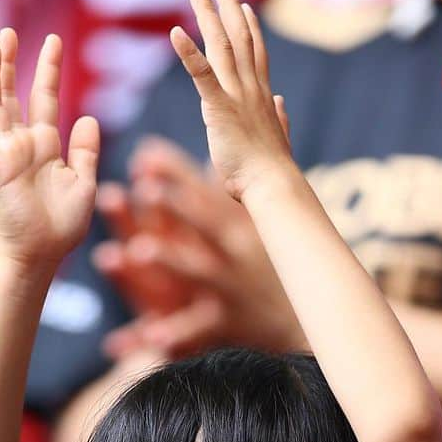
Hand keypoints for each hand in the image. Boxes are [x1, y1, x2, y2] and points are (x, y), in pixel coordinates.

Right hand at [0, 29, 99, 264]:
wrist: (42, 254)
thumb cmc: (62, 226)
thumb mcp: (85, 184)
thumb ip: (86, 151)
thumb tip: (89, 118)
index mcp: (45, 145)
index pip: (45, 97)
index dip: (48, 69)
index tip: (54, 40)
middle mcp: (22, 144)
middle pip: (13, 94)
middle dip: (11, 63)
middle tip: (9, 32)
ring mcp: (4, 154)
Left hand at [95, 139, 303, 357]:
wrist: (303, 324)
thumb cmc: (281, 261)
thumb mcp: (280, 210)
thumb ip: (269, 162)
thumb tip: (277, 102)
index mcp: (242, 224)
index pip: (206, 191)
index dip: (177, 172)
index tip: (145, 154)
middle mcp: (237, 251)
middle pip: (203, 223)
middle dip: (175, 205)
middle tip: (144, 188)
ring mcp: (232, 286)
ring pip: (197, 272)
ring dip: (168, 262)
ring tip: (139, 252)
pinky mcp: (228, 323)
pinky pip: (196, 331)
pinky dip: (172, 335)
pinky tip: (151, 339)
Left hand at [171, 0, 291, 202]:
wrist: (272, 184)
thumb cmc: (272, 172)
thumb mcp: (277, 139)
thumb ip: (279, 119)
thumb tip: (281, 104)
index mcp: (262, 97)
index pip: (256, 54)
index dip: (250, 28)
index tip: (245, 7)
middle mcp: (251, 88)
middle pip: (239, 38)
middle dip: (229, 6)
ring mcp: (237, 95)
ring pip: (221, 45)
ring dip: (208, 15)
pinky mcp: (220, 108)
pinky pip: (202, 74)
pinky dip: (188, 52)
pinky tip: (175, 32)